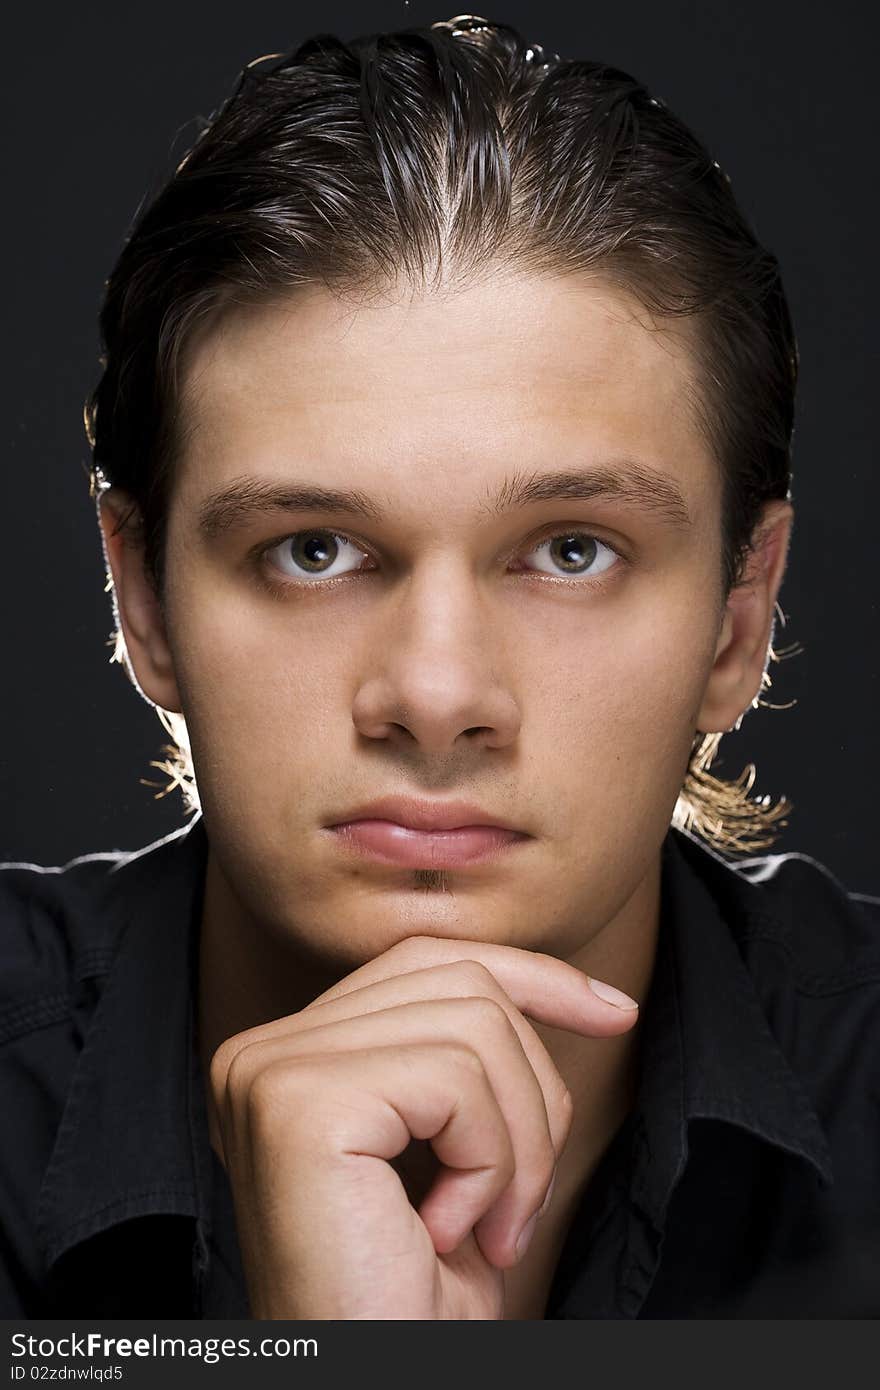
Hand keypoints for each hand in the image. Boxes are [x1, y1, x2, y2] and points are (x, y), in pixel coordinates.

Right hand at [208, 935, 637, 1318]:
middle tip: (516, 1208)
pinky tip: (448, 1230)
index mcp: (290, 1056)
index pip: (426, 962)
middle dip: (532, 1091)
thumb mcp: (459, 1152)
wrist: (369, 1384)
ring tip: (486, 1228)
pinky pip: (456, 1079)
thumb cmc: (412, 1297)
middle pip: (461, 984)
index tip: (614, 1013)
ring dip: (518, 1143)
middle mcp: (264, 1052)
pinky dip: (490, 1162)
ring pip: (474, 1025)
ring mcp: (273, 1071)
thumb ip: (476, 1058)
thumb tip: (591, 995)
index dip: (530, 976)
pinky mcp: (300, 1104)